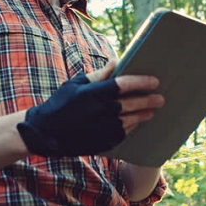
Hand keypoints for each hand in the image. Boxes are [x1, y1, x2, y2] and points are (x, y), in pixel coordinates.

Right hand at [17, 62, 162, 156]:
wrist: (45, 132)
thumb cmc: (61, 103)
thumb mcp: (76, 84)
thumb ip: (98, 74)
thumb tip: (117, 61)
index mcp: (92, 94)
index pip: (123, 85)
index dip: (141, 82)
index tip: (155, 80)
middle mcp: (98, 112)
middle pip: (131, 104)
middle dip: (148, 100)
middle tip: (161, 98)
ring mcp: (100, 129)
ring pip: (129, 121)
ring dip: (143, 115)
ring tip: (152, 111)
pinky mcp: (101, 143)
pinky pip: (122, 134)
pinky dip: (131, 127)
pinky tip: (136, 122)